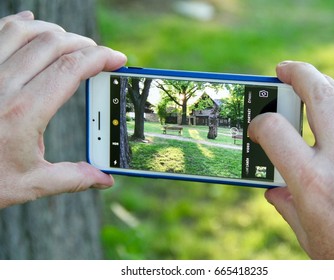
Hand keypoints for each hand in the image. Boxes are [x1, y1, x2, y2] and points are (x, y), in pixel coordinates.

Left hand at [0, 11, 126, 207]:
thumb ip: (73, 178)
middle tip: (100, 55)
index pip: (70, 70)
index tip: (117, 60)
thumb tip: (104, 180)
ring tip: (72, 42)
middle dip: (84, 44)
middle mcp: (3, 87)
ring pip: (25, 31)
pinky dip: (19, 23)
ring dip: (55, 32)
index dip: (100, 59)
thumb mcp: (31, 183)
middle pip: (52, 45)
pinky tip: (32, 23)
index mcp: (23, 113)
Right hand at [248, 61, 333, 258]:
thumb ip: (286, 205)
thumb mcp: (307, 235)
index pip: (274, 130)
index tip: (256, 127)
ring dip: (325, 85)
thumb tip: (273, 190)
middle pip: (320, 96)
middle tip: (284, 69)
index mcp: (312, 183)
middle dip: (298, 74)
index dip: (259, 123)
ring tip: (310, 81)